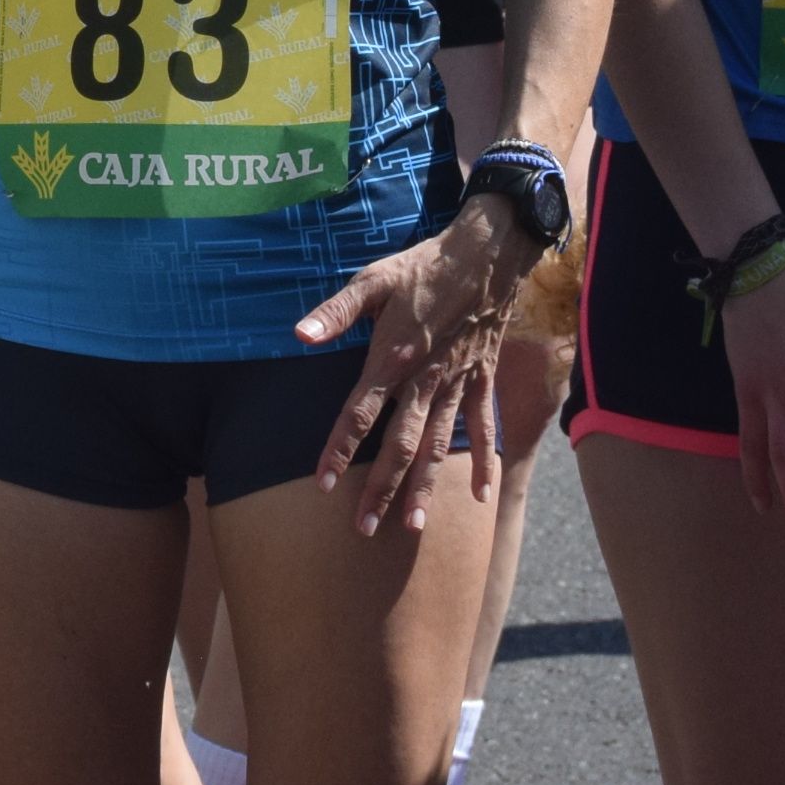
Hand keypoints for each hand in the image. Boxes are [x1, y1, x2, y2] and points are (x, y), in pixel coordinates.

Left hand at [294, 199, 532, 533]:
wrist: (485, 256)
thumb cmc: (421, 266)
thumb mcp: (373, 280)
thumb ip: (337, 312)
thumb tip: (300, 336)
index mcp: (392, 358)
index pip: (358, 414)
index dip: (338, 449)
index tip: (321, 484)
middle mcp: (425, 380)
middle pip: (399, 444)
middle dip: (381, 488)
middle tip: (366, 528)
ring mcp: (457, 384)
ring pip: (438, 446)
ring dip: (426, 487)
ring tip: (413, 526)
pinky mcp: (481, 380)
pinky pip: (482, 428)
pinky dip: (484, 461)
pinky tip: (480, 496)